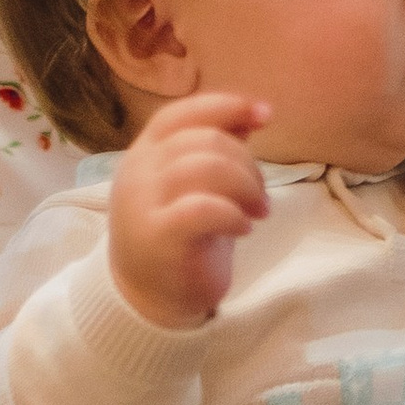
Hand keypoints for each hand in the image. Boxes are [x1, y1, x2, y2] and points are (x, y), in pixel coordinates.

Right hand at [107, 94, 270, 328]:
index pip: (182, 114)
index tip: (265, 115)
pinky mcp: (159, 235)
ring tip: (257, 212)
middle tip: (260, 197)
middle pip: (203, 140)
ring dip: (245, 186)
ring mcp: (144, 202)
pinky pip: (202, 208)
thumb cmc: (179, 236)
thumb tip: (254, 114)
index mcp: (145, 152)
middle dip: (246, 163)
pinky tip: (242, 229)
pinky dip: (232, 214)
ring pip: (205, 167)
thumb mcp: (195, 186)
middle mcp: (139, 170)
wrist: (146, 297)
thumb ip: (216, 149)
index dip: (226, 107)